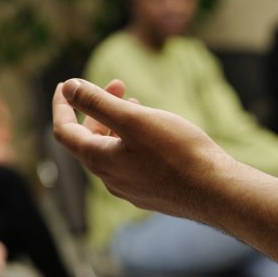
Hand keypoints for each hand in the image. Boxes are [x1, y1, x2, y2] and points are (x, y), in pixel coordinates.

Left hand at [53, 78, 234, 219]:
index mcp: (99, 160)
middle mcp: (109, 178)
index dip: (62, 105)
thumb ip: (98, 103)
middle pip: (89, 139)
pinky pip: (131, 162)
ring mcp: (130, 188)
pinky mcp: (150, 192)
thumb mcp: (134, 119)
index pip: (64, 131)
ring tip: (137, 103)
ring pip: (112, 150)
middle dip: (98, 108)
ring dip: (117, 123)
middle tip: (119, 84)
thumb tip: (68, 88)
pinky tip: (154, 131)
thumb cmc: (177, 153)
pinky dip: (132, 140)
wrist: (215, 191)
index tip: (66, 84)